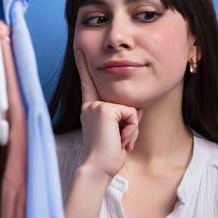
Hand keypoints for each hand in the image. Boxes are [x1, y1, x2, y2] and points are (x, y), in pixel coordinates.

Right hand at [76, 50, 140, 180]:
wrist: (98, 168)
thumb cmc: (107, 155)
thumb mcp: (116, 132)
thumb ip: (123, 116)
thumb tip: (137, 107)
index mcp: (90, 108)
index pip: (88, 84)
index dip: (84, 65)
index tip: (80, 48)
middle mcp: (90, 104)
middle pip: (125, 103)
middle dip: (131, 124)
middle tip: (119, 142)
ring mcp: (97, 106)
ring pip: (131, 109)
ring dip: (131, 129)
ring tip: (118, 141)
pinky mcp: (106, 110)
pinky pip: (132, 114)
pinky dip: (132, 130)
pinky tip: (120, 140)